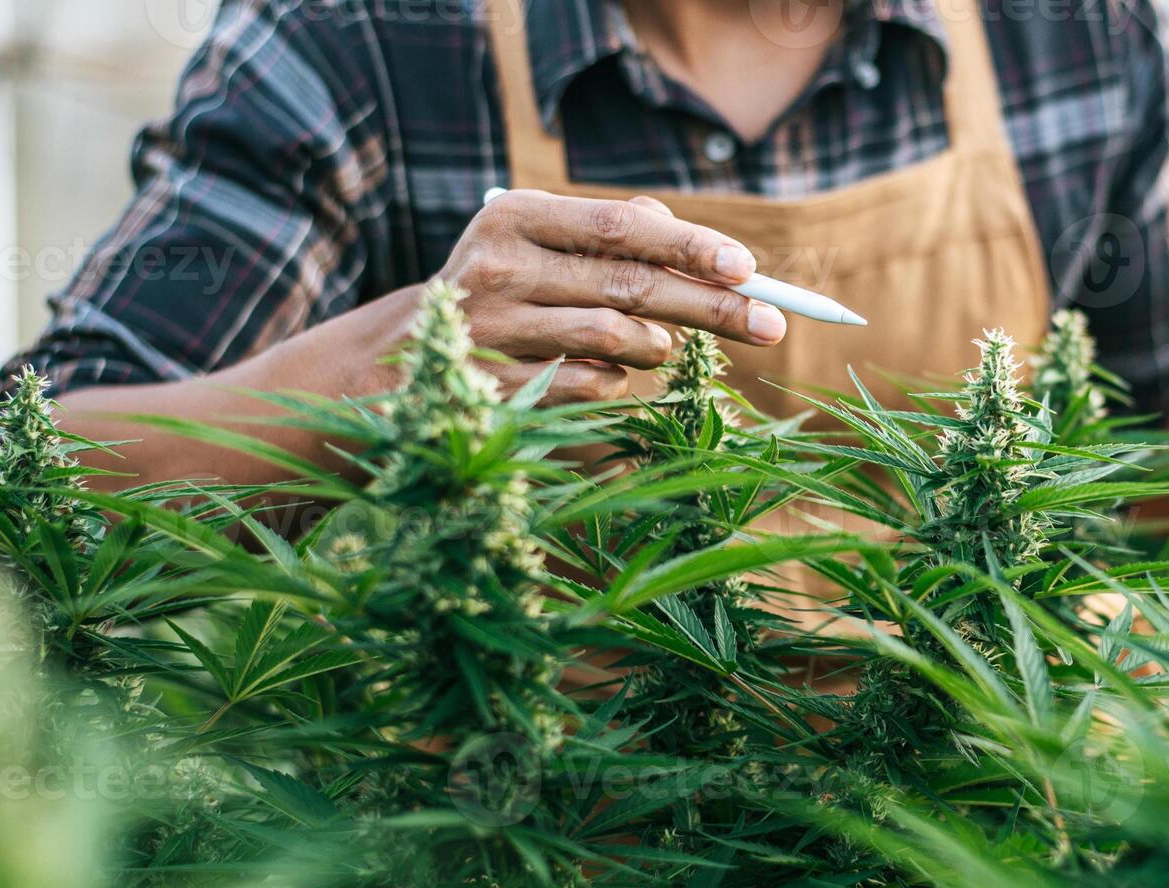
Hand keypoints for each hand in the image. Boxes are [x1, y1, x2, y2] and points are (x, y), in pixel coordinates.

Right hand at [431, 189, 787, 404]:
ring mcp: (493, 333)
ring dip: (656, 348)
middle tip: (772, 325)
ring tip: (658, 346)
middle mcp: (497, 269)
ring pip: (615, 340)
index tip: (746, 267)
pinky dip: (616, 383)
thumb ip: (610, 232)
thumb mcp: (537, 245)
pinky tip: (604, 374)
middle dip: (712, 306)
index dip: (689, 246)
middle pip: (630, 285)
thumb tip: (693, 239)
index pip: (619, 226)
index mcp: (512, 218)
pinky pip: (591, 387)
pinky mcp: (495, 389)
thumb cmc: (498, 293)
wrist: (396, 360)